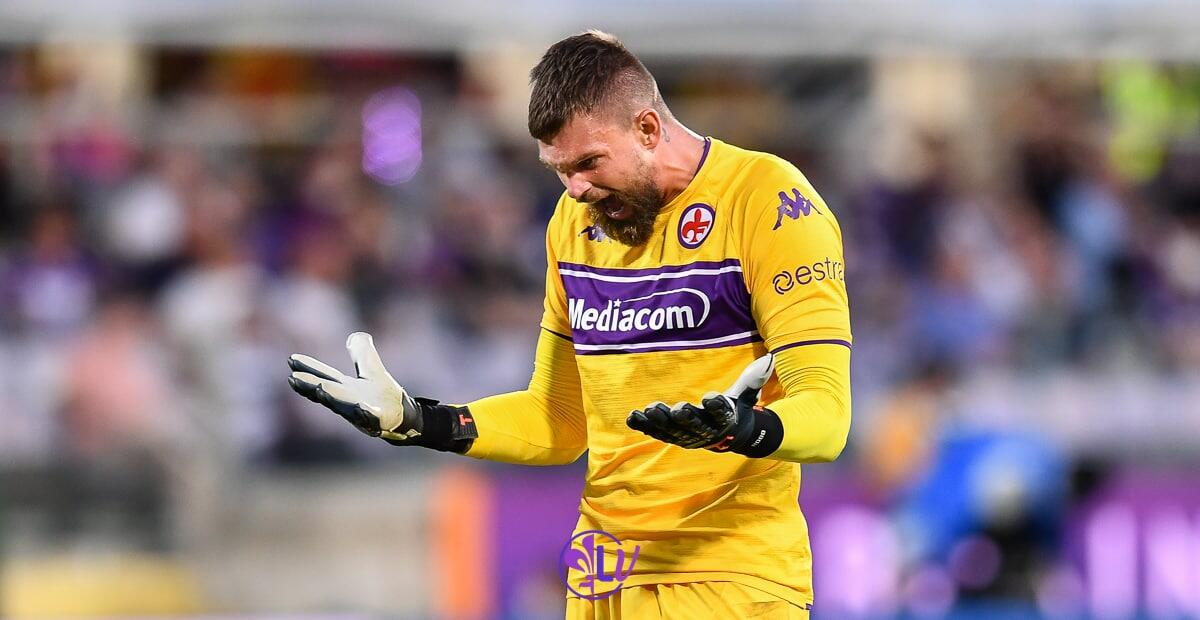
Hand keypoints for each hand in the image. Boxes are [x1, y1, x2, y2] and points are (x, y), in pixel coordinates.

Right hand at [287, 332, 422, 441]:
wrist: (402, 416)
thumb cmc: (383, 394)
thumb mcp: (372, 368)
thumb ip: (363, 353)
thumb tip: (354, 336)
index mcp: (345, 388)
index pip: (323, 376)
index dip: (308, 368)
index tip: (291, 359)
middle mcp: (347, 401)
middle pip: (326, 392)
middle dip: (310, 386)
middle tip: (293, 379)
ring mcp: (360, 412)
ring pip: (343, 406)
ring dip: (331, 398)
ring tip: (320, 389)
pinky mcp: (377, 421)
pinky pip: (370, 418)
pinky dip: (364, 413)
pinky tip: (362, 406)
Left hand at [626, 354, 777, 453]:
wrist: (729, 437)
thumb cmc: (737, 410)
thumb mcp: (747, 396)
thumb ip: (753, 379)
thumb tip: (770, 358)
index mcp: (726, 420)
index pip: (723, 414)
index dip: (717, 406)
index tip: (710, 396)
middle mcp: (707, 432)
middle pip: (695, 426)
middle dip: (685, 418)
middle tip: (676, 408)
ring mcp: (688, 437)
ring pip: (673, 432)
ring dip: (660, 422)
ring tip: (648, 410)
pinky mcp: (673, 436)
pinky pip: (657, 433)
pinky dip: (644, 426)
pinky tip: (632, 417)